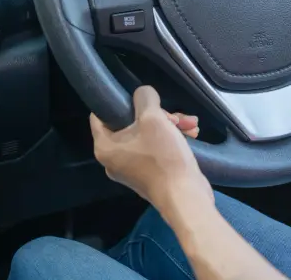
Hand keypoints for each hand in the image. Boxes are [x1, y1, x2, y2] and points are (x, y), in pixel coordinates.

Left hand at [90, 86, 211, 213]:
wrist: (186, 197)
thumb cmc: (163, 157)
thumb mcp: (153, 118)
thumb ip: (144, 98)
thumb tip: (143, 94)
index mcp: (105, 147)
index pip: (99, 115)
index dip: (116, 101)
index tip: (135, 95)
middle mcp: (114, 159)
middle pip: (129, 124)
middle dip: (156, 115)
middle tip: (173, 115)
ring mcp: (132, 168)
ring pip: (147, 135)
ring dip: (168, 125)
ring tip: (190, 123)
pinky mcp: (150, 174)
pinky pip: (155, 148)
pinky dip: (170, 138)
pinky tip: (191, 134)